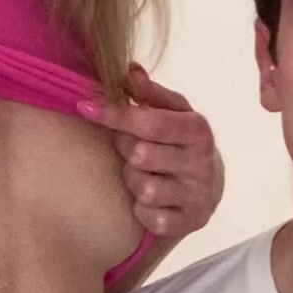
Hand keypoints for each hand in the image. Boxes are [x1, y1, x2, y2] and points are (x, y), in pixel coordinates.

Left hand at [76, 66, 222, 240]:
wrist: (206, 191)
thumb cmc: (180, 144)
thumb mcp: (174, 114)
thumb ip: (151, 94)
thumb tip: (130, 69)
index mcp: (198, 131)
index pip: (152, 123)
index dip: (116, 115)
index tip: (85, 107)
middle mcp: (202, 163)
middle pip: (141, 155)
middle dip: (127, 150)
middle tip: (132, 148)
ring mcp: (197, 195)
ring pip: (144, 188)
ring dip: (134, 181)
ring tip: (144, 175)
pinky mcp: (190, 222)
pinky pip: (148, 216)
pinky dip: (142, 209)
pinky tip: (152, 200)